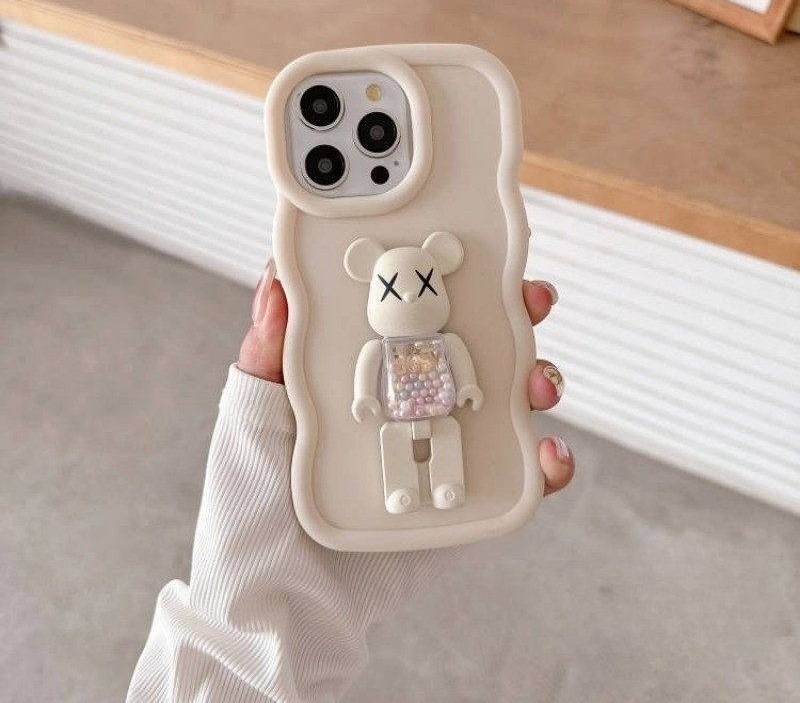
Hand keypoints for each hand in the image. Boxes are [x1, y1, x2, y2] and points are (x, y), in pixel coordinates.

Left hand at [239, 266, 572, 496]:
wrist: (283, 604)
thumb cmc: (254, 509)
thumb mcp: (251, 423)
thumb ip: (266, 357)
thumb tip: (276, 279)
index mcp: (365, 372)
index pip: (416, 309)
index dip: (453, 278)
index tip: (481, 253)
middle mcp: (411, 400)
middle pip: (477, 344)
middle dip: (515, 316)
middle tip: (532, 304)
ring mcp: (442, 445)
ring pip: (508, 398)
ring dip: (539, 378)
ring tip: (539, 386)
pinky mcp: (468, 495)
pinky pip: (520, 472)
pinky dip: (549, 460)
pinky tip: (550, 456)